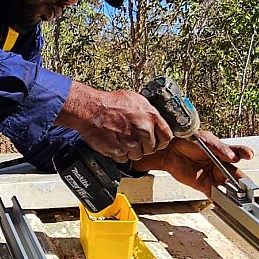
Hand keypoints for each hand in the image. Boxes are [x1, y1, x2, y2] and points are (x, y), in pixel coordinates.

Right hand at [56, 81, 172, 161]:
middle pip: (151, 148)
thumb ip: (148, 112)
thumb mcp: (136, 100)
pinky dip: (119, 154)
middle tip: (133, 139)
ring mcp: (132, 143)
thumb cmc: (110, 103)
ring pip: (137, 155)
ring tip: (121, 139)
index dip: (160, 140)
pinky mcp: (119, 152)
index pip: (167, 137)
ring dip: (130, 150)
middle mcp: (144, 131)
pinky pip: (124, 159)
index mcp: (151, 117)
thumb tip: (154, 120)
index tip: (155, 141)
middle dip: (143, 146)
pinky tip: (114, 143)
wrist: (91, 110)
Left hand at [132, 131, 254, 194]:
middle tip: (246, 186)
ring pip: (227, 186)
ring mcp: (213, 176)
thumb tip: (232, 157)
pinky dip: (220, 201)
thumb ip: (219, 149)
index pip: (238, 153)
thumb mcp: (205, 141)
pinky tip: (225, 206)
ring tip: (239, 199)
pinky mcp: (204, 185)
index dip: (245, 154)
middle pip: (235, 174)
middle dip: (242, 181)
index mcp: (224, 152)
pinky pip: (214, 195)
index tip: (248, 155)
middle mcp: (221, 165)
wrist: (170, 150)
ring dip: (233, 193)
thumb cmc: (188, 141)